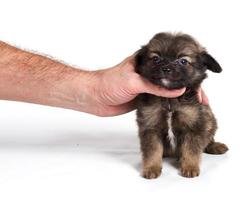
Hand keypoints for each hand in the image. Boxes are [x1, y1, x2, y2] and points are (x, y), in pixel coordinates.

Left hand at [84, 55, 207, 115]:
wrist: (94, 98)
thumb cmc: (109, 82)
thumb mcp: (135, 82)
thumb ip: (156, 86)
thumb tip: (179, 90)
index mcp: (148, 63)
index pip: (172, 66)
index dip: (186, 73)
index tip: (199, 82)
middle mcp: (150, 74)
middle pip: (174, 79)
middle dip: (188, 87)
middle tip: (202, 98)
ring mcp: (148, 87)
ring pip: (169, 91)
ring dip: (181, 98)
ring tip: (197, 105)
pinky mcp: (145, 99)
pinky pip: (161, 101)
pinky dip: (171, 105)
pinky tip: (181, 109)